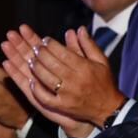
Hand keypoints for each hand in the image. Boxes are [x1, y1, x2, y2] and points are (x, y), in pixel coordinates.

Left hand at [0, 25, 127, 131]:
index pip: (63, 53)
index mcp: (84, 68)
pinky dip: (37, 89)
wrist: (108, 108)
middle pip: (52, 64)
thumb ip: (89, 44)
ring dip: (36, 68)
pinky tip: (31, 81)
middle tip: (34, 48)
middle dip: (40, 54)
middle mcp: (75, 80)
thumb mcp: (101, 61)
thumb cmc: (104, 82)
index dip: (51, 45)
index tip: (44, 40)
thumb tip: (79, 29)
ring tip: (30, 60)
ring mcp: (67, 95)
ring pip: (46, 79)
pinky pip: (45, 98)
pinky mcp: (62, 106)